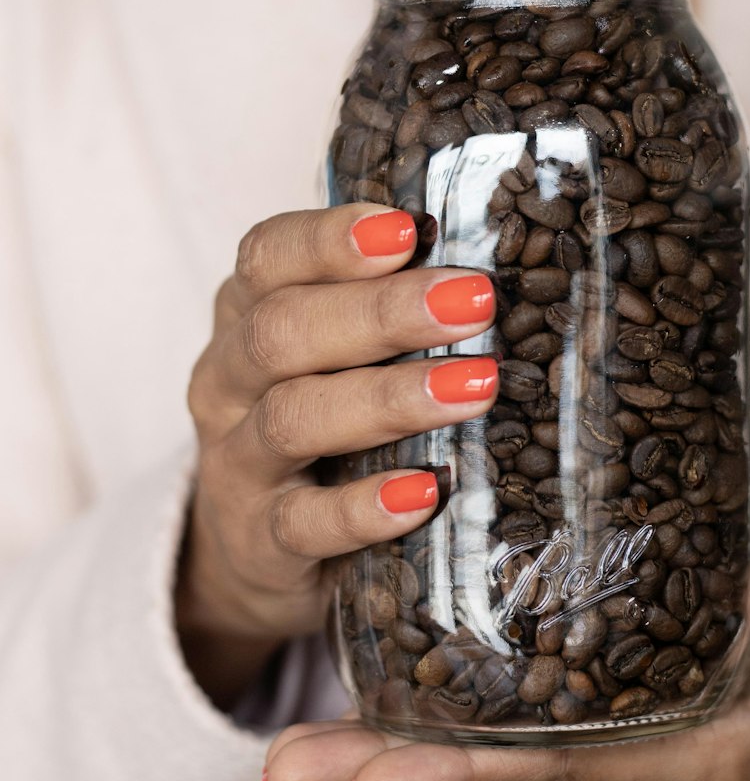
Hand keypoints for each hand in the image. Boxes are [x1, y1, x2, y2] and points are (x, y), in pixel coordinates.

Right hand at [177, 206, 497, 706]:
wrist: (256, 552)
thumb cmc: (320, 428)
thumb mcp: (332, 361)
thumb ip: (382, 313)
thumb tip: (490, 273)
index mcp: (245, 316)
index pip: (268, 257)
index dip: (330, 240)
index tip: (408, 228)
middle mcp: (228, 382)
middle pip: (283, 332)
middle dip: (381, 313)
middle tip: (473, 302)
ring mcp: (237, 465)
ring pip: (294, 419)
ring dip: (389, 399)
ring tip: (475, 387)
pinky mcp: (259, 543)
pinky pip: (305, 523)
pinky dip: (365, 508)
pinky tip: (425, 491)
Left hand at [262, 540, 749, 780]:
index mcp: (690, 759)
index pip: (569, 769)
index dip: (477, 769)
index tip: (382, 775)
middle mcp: (631, 758)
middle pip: (497, 764)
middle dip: (392, 764)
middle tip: (282, 760)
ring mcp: (605, 729)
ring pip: (482, 735)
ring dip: (388, 729)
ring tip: (286, 728)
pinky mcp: (590, 684)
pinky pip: (495, 700)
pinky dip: (427, 692)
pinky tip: (363, 657)